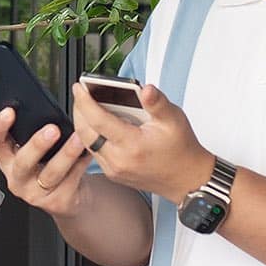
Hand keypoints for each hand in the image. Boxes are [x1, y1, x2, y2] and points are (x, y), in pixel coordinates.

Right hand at [0, 108, 90, 218]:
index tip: (9, 111)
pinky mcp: (56, 202)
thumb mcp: (31, 150)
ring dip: (66, 154)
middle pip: (23, 162)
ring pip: (51, 173)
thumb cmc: (47, 166)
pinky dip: (81, 164)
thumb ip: (21, 131)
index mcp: (7, 161)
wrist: (67, 197)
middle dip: (37, 144)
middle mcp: (17, 179)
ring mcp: (35, 194)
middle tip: (52, 129)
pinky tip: (89, 152)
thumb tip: (14, 104)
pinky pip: (70, 181)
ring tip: (78, 139)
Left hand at [74, 83, 213, 202]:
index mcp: (133, 145)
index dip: (85, 101)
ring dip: (82, 123)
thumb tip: (146, 89)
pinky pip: (94, 152)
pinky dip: (90, 135)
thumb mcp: (173, 119)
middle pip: (85, 132)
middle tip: (80, 93)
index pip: (98, 121)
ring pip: (86, 143)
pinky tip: (96, 123)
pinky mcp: (113, 173)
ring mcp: (114, 169)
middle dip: (79, 110)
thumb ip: (157, 102)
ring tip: (85, 105)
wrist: (186, 178)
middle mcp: (119, 160)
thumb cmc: (181, 149)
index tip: (79, 87)